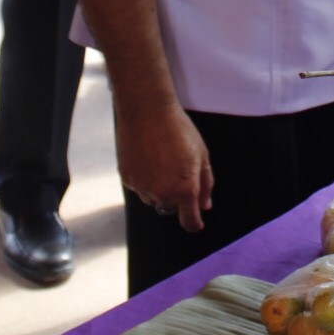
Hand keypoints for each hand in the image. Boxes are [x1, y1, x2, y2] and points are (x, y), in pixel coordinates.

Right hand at [117, 99, 213, 231]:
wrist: (147, 111)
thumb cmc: (178, 129)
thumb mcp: (202, 154)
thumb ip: (206, 184)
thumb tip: (205, 205)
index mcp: (185, 189)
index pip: (190, 222)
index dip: (195, 222)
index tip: (196, 219)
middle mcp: (163, 194)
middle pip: (170, 208)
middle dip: (176, 196)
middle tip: (176, 169)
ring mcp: (142, 188)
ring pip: (153, 198)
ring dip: (158, 188)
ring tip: (160, 160)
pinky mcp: (127, 179)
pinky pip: (139, 187)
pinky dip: (144, 178)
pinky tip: (147, 157)